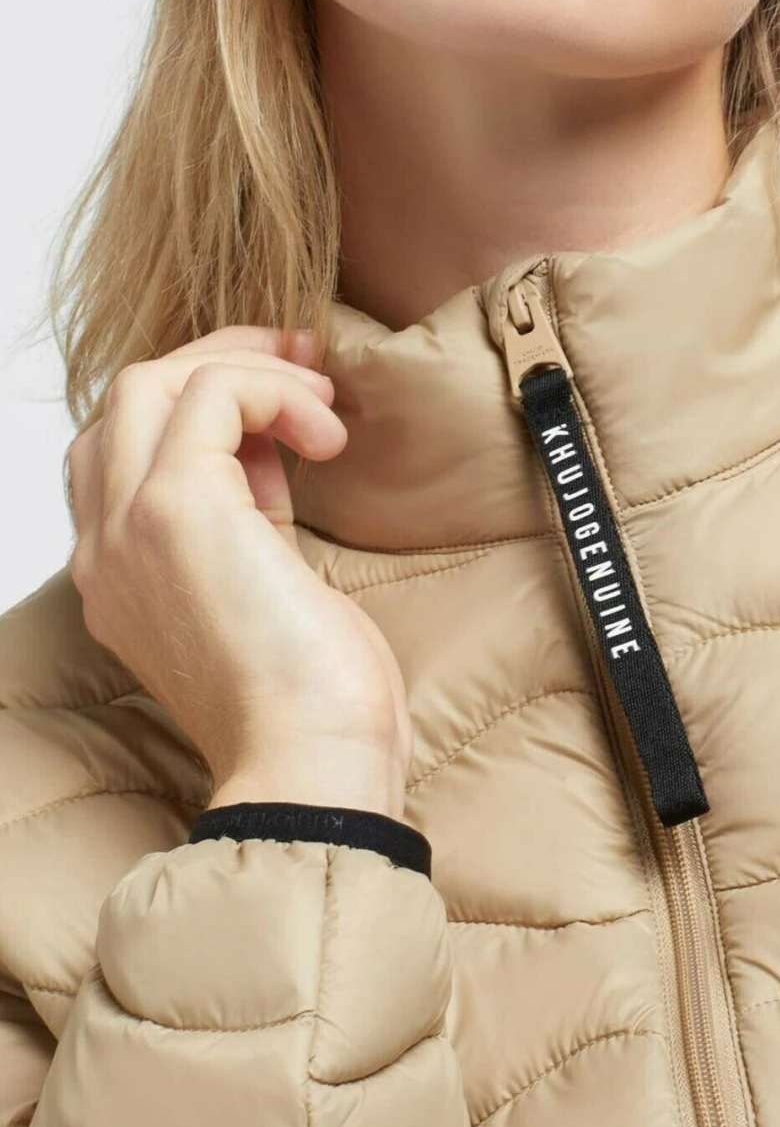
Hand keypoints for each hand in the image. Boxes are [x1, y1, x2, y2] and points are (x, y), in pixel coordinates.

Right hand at [65, 325, 410, 816]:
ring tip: (322, 401)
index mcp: (121, 575)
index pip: (125, 450)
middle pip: (129, 401)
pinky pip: (211, 394)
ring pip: (151, 382)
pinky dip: (274, 391)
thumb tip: (273, 440)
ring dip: (248, 368)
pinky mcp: (175, 509)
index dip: (205, 406)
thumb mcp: (269, 585)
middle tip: (306, 365)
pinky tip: (327, 437)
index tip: (289, 401)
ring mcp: (128, 527)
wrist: (311, 763)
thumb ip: (252, 513)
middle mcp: (105, 550)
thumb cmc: (311, 700)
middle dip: (223, 363)